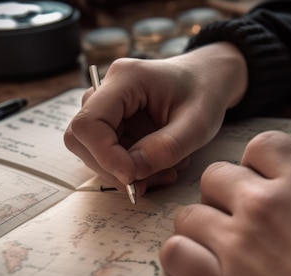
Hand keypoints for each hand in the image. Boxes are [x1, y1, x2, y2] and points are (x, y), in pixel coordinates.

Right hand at [64, 43, 247, 194]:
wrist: (208, 81)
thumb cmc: (205, 94)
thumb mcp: (197, 124)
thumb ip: (165, 148)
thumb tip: (131, 173)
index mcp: (125, 79)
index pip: (89, 122)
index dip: (104, 155)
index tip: (131, 177)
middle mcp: (107, 90)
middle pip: (82, 138)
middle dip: (112, 168)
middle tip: (148, 182)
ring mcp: (107, 107)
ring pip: (92, 150)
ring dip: (123, 172)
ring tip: (164, 172)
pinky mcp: (113, 123)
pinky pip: (108, 154)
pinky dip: (130, 169)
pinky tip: (159, 167)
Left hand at [160, 131, 290, 275]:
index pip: (259, 145)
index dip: (253, 163)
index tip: (255, 178)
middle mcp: (264, 203)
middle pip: (214, 175)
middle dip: (221, 194)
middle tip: (233, 215)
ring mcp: (237, 240)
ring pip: (188, 213)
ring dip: (198, 227)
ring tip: (213, 243)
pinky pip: (175, 252)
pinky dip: (180, 257)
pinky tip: (195, 263)